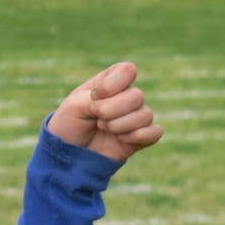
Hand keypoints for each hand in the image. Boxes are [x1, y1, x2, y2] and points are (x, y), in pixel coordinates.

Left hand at [46, 61, 162, 162]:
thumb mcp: (75, 105)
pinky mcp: (142, 137)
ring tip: (104, 129)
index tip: (94, 97)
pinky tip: (121, 140)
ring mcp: (136, 117)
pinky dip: (137, 137)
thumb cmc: (69, 124)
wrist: (69, 154)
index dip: (111, 86)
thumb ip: (97, 98)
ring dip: (119, 126)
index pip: (128, 70)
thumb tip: (124, 103)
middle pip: (137, 96)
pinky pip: (155, 132)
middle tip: (96, 119)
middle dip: (111, 111)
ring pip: (145, 115)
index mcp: (111, 81)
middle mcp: (127, 96)